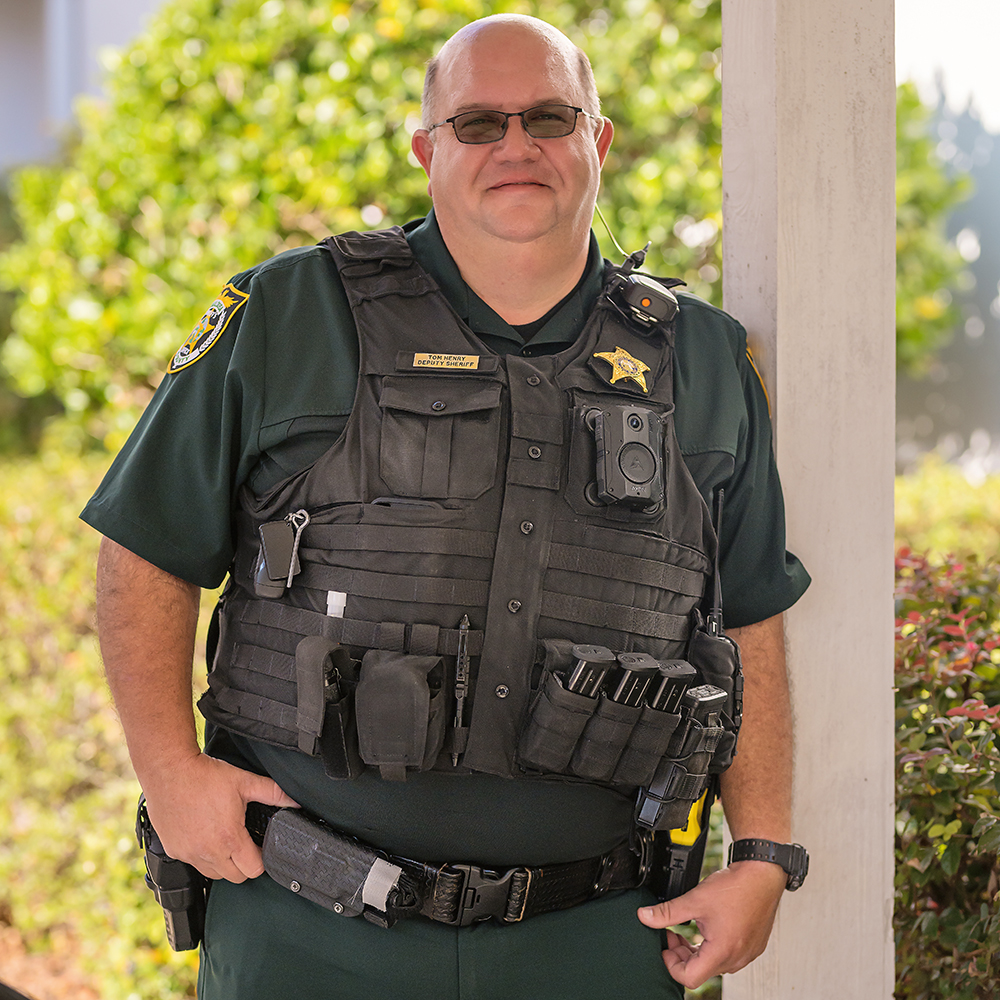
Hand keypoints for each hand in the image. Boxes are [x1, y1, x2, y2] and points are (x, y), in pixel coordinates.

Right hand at [142, 752, 298, 882]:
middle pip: (235, 877)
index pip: (253, 870)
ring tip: (225, 839)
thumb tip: (295, 801)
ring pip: (213, 874)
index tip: (261, 848)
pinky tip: (205, 836)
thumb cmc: (204, 776)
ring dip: (223, 863)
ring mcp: (188, 854)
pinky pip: (193, 864)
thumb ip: (273, 793)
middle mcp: (208, 851)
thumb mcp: (245, 781)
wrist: (169, 770)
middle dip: (244, 864)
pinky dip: (202, 856)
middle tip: (246, 844)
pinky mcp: (173, 851)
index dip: (262, 860)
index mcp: (229, 838)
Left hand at [637, 860, 786, 987]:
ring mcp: (747, 954)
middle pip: (701, 971)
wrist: (762, 876)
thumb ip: (667, 912)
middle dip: (681, 954)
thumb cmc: (735, 888)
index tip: (666, 947)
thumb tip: (645, 916)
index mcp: (722, 952)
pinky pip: (728, 956)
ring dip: (696, 951)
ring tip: (688, 929)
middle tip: (672, 933)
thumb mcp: (694, 900)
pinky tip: (707, 928)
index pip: (690, 978)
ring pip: (714, 964)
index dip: (671, 965)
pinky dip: (712, 947)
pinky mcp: (752, 947)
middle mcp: (736, 958)